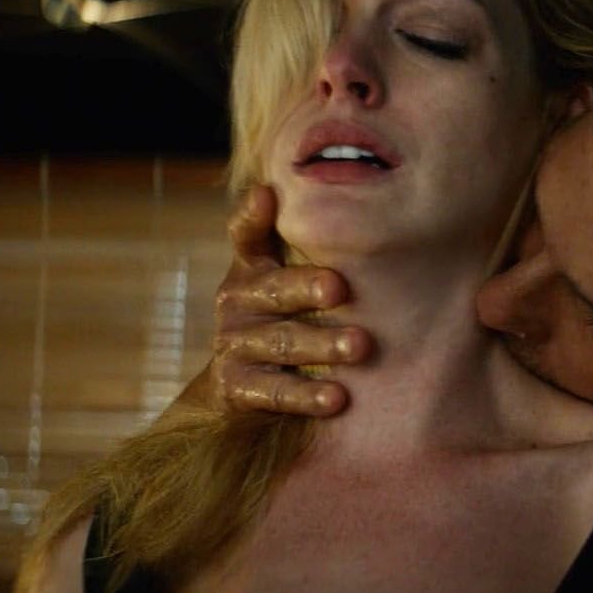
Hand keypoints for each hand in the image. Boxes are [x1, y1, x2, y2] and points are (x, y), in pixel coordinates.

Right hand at [209, 185, 371, 416]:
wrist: (234, 388)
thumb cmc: (282, 317)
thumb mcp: (286, 278)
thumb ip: (311, 247)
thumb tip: (358, 211)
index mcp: (251, 268)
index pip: (246, 235)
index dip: (252, 215)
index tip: (268, 196)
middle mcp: (237, 301)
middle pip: (275, 290)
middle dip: (307, 288)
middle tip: (339, 287)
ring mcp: (234, 344)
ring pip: (282, 342)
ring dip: (321, 344)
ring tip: (359, 346)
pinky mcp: (236, 386)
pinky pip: (275, 391)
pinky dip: (307, 395)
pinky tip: (338, 396)